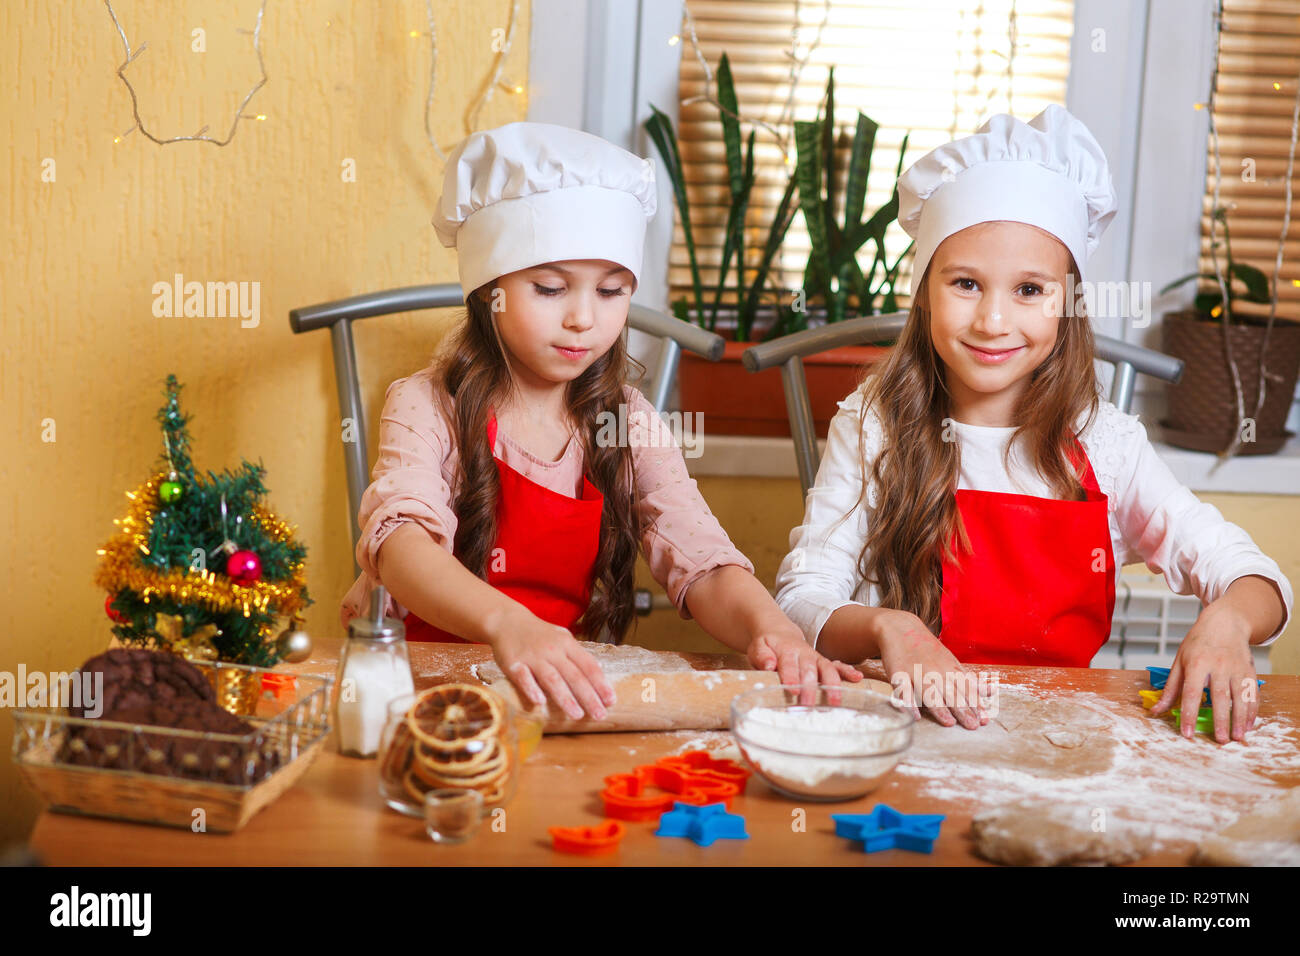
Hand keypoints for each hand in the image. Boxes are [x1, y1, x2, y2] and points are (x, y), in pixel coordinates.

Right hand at [488, 609, 614, 720]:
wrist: (507, 620)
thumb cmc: (539, 634)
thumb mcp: (562, 637)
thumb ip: (577, 654)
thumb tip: (599, 670)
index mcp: (567, 644)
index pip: (588, 665)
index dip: (601, 684)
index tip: (611, 701)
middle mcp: (552, 650)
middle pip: (574, 675)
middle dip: (588, 697)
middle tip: (599, 715)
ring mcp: (533, 656)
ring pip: (552, 679)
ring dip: (565, 698)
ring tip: (577, 715)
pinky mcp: (514, 663)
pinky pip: (524, 678)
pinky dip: (532, 689)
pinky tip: (540, 703)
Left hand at [746, 628, 863, 703]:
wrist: (780, 633)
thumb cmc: (768, 645)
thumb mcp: (758, 647)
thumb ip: (762, 656)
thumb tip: (769, 665)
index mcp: (786, 650)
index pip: (789, 664)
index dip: (791, 677)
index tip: (793, 690)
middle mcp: (804, 653)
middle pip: (809, 670)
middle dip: (810, 688)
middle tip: (808, 705)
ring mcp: (815, 658)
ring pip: (827, 669)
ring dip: (832, 684)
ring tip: (835, 701)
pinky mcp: (823, 663)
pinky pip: (837, 665)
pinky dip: (847, 671)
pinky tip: (857, 678)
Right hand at [875, 610, 987, 729]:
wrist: (901, 628)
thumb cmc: (928, 649)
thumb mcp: (951, 661)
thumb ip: (968, 679)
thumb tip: (991, 691)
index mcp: (949, 668)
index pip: (966, 689)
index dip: (975, 705)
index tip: (984, 720)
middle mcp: (934, 671)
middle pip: (950, 693)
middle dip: (962, 710)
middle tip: (972, 726)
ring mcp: (916, 672)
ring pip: (929, 692)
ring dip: (939, 708)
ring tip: (949, 723)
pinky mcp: (898, 673)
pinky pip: (903, 690)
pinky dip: (909, 703)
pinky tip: (915, 715)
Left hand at [1151, 604, 1257, 741]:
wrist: (1224, 623)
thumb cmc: (1198, 643)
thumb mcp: (1179, 662)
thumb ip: (1170, 688)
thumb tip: (1156, 710)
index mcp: (1196, 664)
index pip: (1191, 693)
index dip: (1188, 714)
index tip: (1187, 733)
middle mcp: (1218, 666)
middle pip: (1219, 697)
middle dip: (1221, 720)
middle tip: (1219, 740)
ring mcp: (1236, 668)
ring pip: (1240, 697)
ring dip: (1239, 719)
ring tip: (1236, 737)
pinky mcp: (1250, 671)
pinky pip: (1252, 694)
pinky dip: (1252, 710)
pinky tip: (1248, 724)